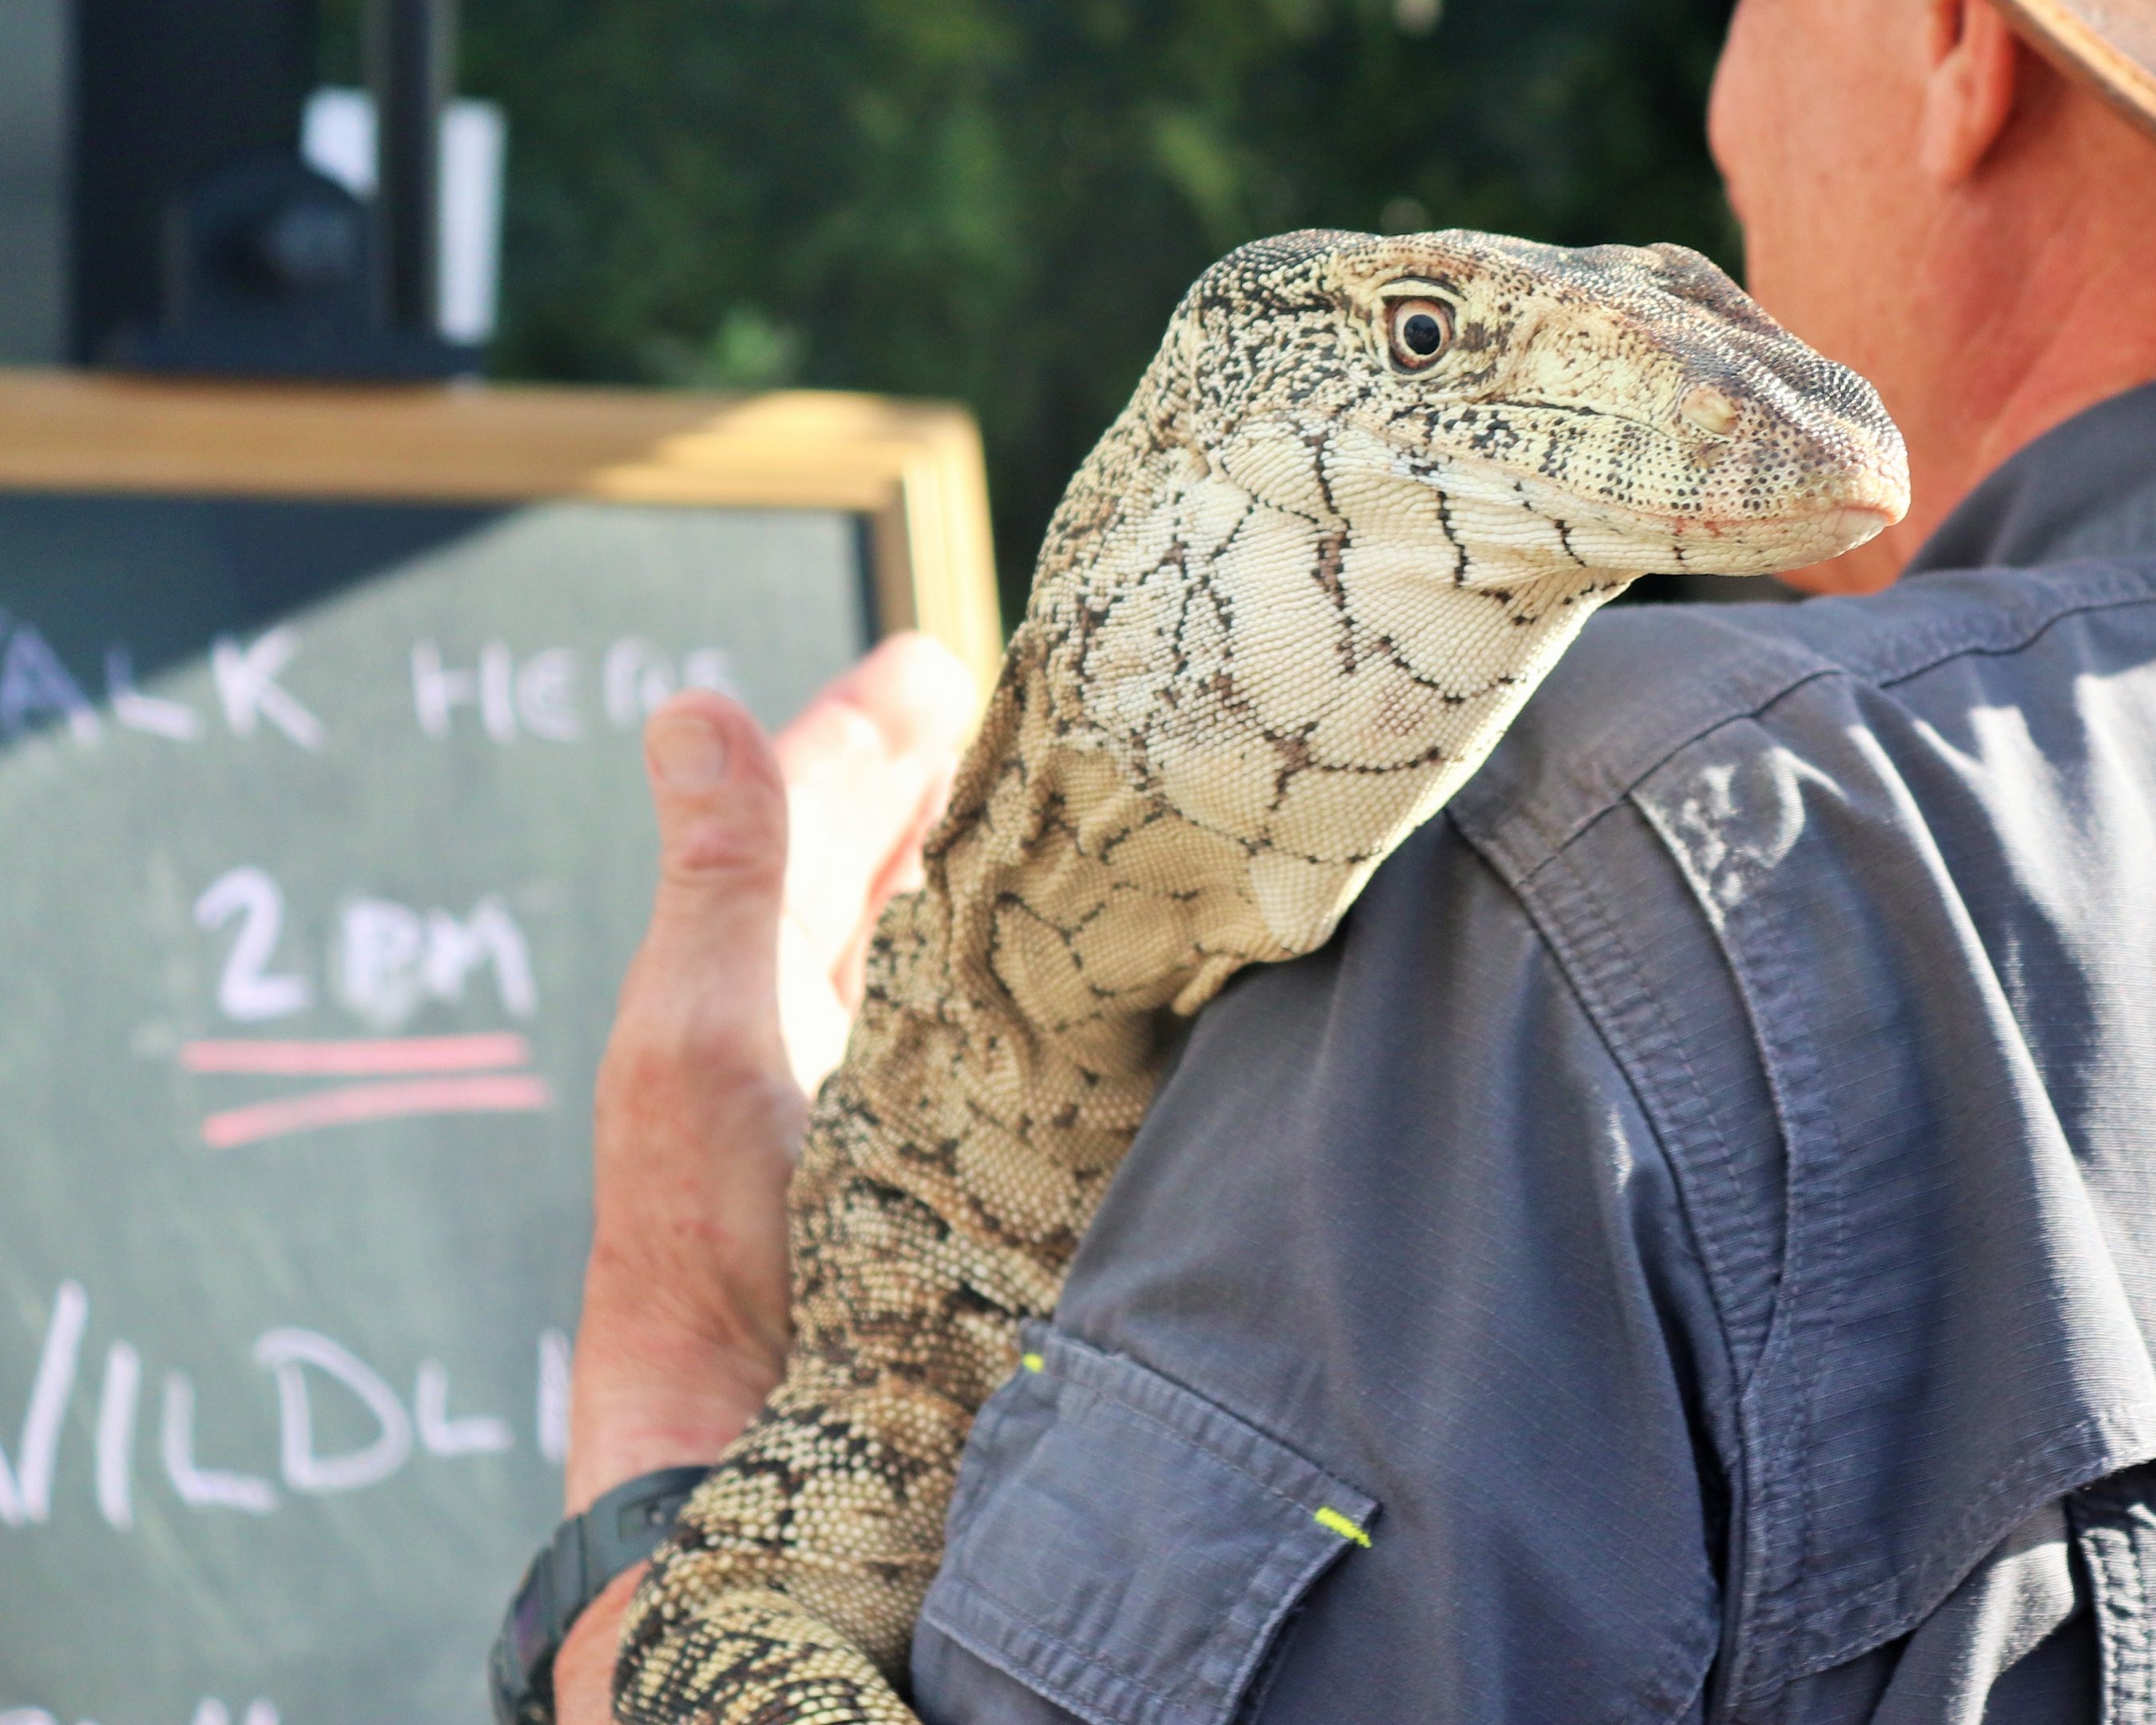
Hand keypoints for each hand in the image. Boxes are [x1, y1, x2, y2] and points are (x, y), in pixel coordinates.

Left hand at [552, 634, 976, 1724]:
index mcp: (749, 978)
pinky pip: (1009, 1028)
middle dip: (946, 784)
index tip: (935, 660)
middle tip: (1014, 703)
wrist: (760, 1445)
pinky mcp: (970, 1158)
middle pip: (893, 871)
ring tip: (1062, 798)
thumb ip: (724, 876)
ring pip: (957, 944)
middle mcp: (830, 1026)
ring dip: (1001, 868)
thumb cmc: (710, 1245)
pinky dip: (1042, 971)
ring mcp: (903, 1093)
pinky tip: (1093, 949)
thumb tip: (686, 706)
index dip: (868, 732)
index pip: (814, 815)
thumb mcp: (706, 1035)